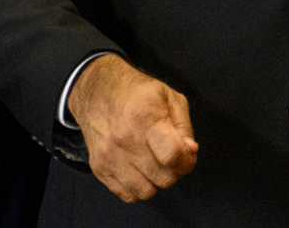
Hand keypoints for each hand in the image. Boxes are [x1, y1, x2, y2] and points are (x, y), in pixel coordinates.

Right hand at [67, 54, 198, 201]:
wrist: (98, 92)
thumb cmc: (138, 93)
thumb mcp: (171, 97)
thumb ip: (184, 127)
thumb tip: (190, 152)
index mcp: (145, 119)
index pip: (171, 155)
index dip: (187, 162)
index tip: (188, 157)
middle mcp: (124, 141)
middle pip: (162, 177)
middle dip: (175, 172)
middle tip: (172, 159)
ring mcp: (109, 157)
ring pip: (145, 192)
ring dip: (157, 182)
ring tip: (156, 165)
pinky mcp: (98, 168)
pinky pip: (126, 195)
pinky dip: (138, 188)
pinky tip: (141, 171)